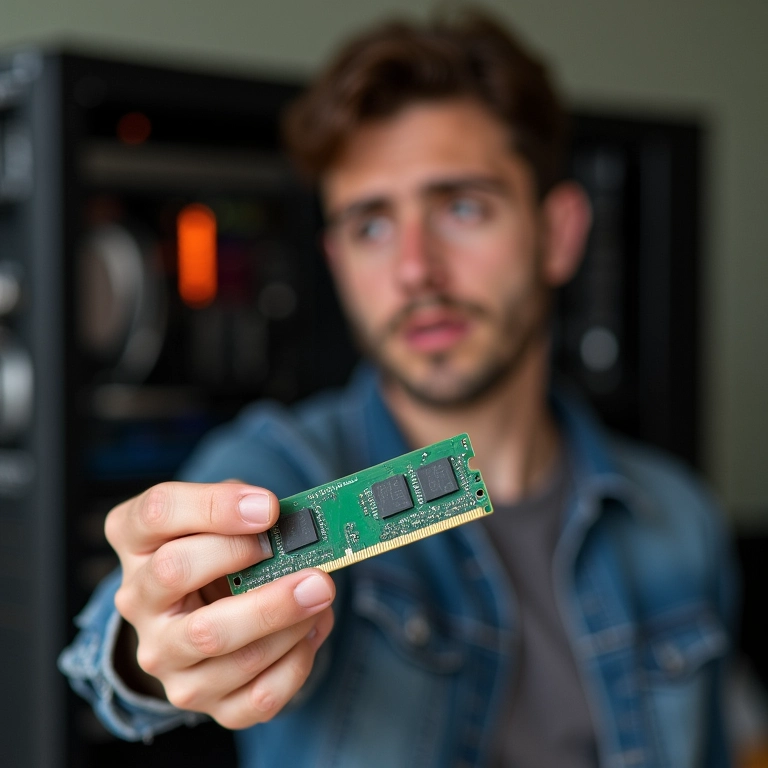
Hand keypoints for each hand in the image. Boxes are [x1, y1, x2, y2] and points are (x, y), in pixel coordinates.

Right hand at [105, 481, 335, 728]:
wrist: (202, 608)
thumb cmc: (218, 549)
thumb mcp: (224, 515)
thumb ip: (252, 509)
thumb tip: (298, 526)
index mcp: (137, 540)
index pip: (158, 512)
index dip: (215, 507)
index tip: (269, 508)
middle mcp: (138, 599)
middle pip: (175, 573)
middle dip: (246, 560)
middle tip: (311, 569)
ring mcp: (164, 655)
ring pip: (216, 639)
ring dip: (284, 617)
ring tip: (319, 595)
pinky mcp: (197, 697)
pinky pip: (251, 695)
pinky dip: (294, 661)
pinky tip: (310, 630)